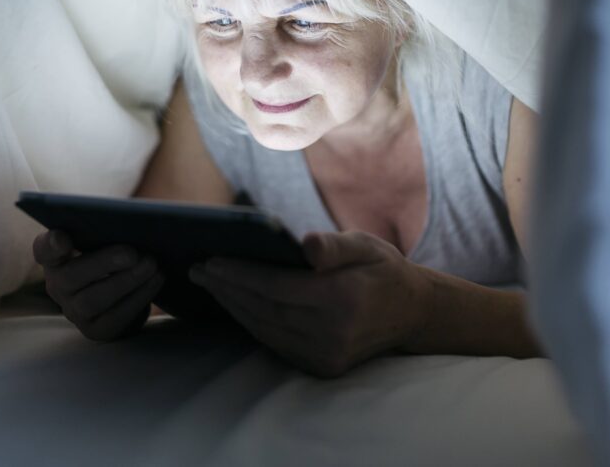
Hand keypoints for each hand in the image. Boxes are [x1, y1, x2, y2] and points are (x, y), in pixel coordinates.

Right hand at [32, 230, 164, 341]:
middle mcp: (58, 286)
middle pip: (70, 277)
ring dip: (126, 281)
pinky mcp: (97, 330)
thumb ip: (108, 228)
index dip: (50, 244)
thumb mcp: (105, 240)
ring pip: (93, 300)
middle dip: (103, 263)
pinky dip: (138, 297)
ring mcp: (75, 311)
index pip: (43, 249)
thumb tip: (135, 218)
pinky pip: (115, 318)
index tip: (63, 238)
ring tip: (151, 264)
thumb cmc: (113, 255)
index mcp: (56, 257)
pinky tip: (156, 279)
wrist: (125, 294)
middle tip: (132, 253)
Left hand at [189, 231, 427, 377]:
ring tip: (210, 283)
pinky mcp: (321, 366)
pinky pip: (275, 343)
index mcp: (344, 298)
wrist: (411, 312)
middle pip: (265, 309)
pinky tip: (235, 304)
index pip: (278, 287)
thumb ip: (335, 245)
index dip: (242, 274)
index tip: (212, 260)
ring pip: (266, 329)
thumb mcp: (365, 245)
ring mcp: (327, 354)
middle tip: (198, 269)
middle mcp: (334, 332)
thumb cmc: (381, 269)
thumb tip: (306, 246)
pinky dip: (251, 323)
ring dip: (234, 306)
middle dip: (228, 288)